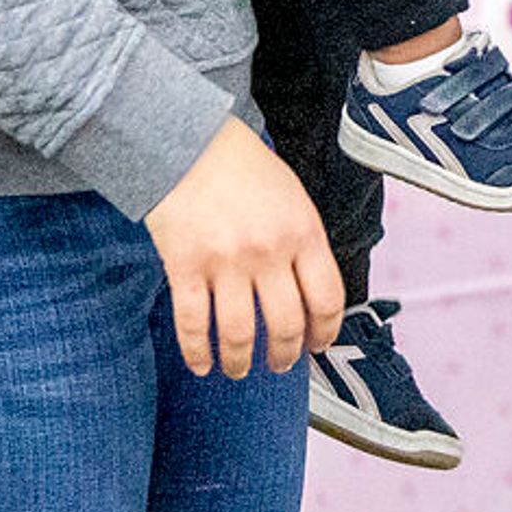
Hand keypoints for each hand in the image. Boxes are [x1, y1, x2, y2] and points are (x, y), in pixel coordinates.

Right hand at [141, 118, 342, 376]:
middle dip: (286, 355)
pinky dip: (198, 352)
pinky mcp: (184, 266)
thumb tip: (314, 297)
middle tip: (280, 364)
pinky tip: (202, 364)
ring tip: (239, 369)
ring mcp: (224, 262)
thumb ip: (305, 244)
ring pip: (239, 334)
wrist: (191, 142)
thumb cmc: (245, 170)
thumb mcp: (294, 198)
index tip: (318, 344)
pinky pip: (192, 324)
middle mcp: (267, 251)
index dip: (325, 331)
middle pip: (286, 324)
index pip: (327, 298)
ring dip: (241, 362)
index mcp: (303, 232)